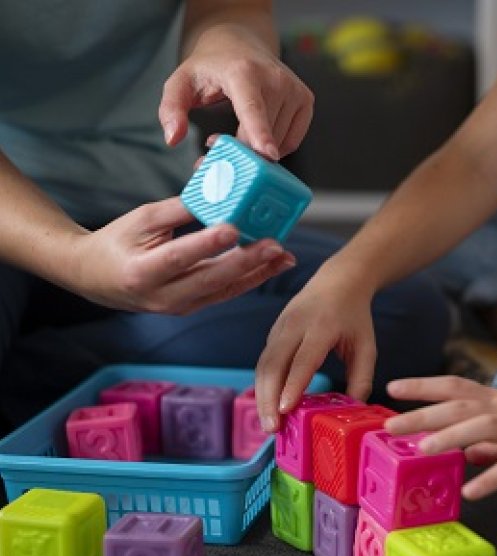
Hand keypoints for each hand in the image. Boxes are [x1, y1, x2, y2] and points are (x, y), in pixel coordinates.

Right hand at [70, 197, 294, 313]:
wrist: (96, 278)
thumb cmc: (118, 242)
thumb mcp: (141, 219)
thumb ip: (178, 210)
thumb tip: (216, 191)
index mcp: (142, 272)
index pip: (178, 257)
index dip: (206, 244)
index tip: (232, 228)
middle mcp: (162, 297)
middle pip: (210, 279)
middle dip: (247, 262)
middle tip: (276, 245)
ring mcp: (179, 307)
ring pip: (224, 290)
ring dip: (258, 273)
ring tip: (284, 256)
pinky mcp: (192, 308)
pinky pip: (225, 293)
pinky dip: (251, 279)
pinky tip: (273, 265)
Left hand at [159, 25, 313, 159]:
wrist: (240, 43)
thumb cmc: (211, 67)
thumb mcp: (180, 83)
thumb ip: (171, 110)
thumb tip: (173, 138)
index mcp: (244, 72)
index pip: (253, 109)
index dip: (259, 133)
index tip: (267, 154)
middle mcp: (275, 79)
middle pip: (261, 135)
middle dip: (240, 151)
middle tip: (215, 144)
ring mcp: (295, 90)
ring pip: (278, 143)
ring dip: (256, 150)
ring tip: (237, 133)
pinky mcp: (306, 100)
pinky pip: (291, 141)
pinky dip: (274, 145)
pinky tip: (257, 132)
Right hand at [255, 267, 377, 431]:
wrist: (338, 280)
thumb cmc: (354, 317)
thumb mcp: (366, 346)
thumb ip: (362, 377)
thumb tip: (353, 408)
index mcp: (321, 326)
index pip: (303, 360)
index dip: (293, 385)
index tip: (286, 410)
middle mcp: (294, 325)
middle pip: (274, 364)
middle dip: (269, 398)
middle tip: (272, 428)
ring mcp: (279, 327)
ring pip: (263, 365)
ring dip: (262, 396)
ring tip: (269, 424)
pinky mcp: (273, 333)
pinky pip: (264, 362)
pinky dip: (263, 386)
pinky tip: (268, 406)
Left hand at [384, 376, 496, 499]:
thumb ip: (493, 440)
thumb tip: (466, 455)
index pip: (455, 387)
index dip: (423, 386)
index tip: (392, 387)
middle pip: (459, 406)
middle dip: (422, 414)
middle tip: (389, 425)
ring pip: (483, 427)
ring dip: (451, 437)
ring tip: (421, 451)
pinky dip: (492, 477)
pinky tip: (472, 491)